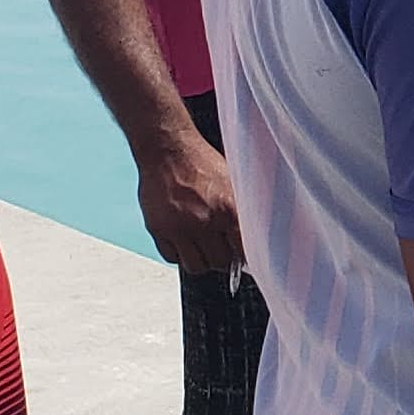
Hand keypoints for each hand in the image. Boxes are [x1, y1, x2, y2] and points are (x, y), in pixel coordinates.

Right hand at [135, 127, 248, 276]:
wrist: (167, 148)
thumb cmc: (201, 163)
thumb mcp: (233, 182)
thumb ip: (243, 212)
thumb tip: (256, 240)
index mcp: (228, 209)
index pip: (244, 251)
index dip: (245, 256)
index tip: (244, 256)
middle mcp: (203, 220)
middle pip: (220, 263)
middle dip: (223, 256)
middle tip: (221, 244)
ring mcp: (178, 227)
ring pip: (196, 266)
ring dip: (201, 259)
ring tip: (203, 244)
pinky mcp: (158, 229)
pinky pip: (172, 258)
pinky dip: (179, 254)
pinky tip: (184, 239)